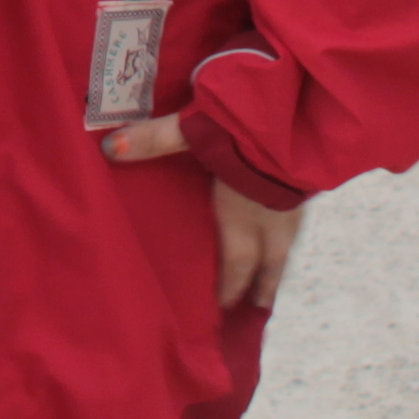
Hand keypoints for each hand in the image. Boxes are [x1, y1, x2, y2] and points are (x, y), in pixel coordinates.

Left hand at [100, 113, 305, 313]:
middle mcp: (271, 215)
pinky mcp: (308, 181)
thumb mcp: (194, 130)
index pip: (237, 262)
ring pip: (289, 242)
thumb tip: (110, 149)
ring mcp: (294, 200)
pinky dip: (291, 231)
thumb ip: (154, 140)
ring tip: (275, 278)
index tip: (223, 306)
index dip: (231, 286)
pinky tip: (288, 224)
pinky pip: (300, 217)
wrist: (297, 110)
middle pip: (271, 262)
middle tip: (257, 308)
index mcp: (241, 213)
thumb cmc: (244, 129)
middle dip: (263, 287)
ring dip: (280, 262)